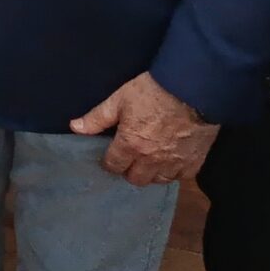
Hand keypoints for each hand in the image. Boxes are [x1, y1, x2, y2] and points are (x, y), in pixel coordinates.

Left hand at [70, 70, 217, 184]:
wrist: (193, 89)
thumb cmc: (152, 91)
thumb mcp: (119, 99)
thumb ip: (97, 117)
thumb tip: (75, 128)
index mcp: (131, 145)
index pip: (113, 166)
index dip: (109, 162)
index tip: (109, 155)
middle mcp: (152, 161)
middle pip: (135, 179)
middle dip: (129, 170)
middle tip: (129, 157)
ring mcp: (175, 164)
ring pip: (158, 181)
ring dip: (151, 173)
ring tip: (149, 160)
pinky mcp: (194, 162)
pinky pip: (180, 177)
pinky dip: (174, 172)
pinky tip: (170, 161)